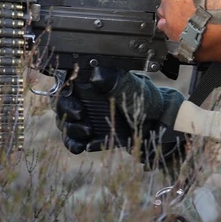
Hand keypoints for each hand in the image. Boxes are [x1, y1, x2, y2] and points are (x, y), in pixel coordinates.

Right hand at [52, 66, 186, 167]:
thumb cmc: (147, 101)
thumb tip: (98, 75)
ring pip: (64, 122)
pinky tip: (83, 146)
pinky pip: (73, 140)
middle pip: (60, 103)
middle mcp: (85, 98)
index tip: (74, 100)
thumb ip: (116, 82)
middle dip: (66, 111)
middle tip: (80, 116)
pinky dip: (74, 144)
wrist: (159, 127)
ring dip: (70, 128)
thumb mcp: (133, 89)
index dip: (64, 91)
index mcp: (92, 82)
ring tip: (86, 132)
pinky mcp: (90, 135)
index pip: (66, 82)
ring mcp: (86, 117)